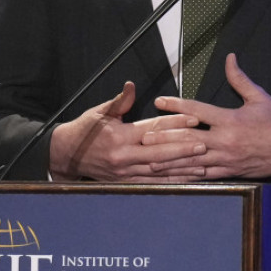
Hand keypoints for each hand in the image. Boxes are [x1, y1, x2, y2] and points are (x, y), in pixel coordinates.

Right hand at [49, 82, 208, 181]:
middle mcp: (124, 156)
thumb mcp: (100, 111)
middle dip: (183, 150)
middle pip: (159, 153)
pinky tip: (185, 181)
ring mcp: (125, 172)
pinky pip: (152, 184)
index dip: (174, 123)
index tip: (193, 119)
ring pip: (158, 172)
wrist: (66, 155)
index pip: (152, 129)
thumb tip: (131, 86)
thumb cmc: (84, 130)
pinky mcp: (125, 183)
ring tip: (202, 165)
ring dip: (181, 169)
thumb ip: (120, 101)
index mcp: (119, 136)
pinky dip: (170, 182)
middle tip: (204, 145)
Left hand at [145, 54, 270, 179]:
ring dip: (169, 160)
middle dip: (164, 137)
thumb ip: (240, 79)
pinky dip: (186, 176)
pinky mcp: (229, 173)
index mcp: (231, 120)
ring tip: (149, 159)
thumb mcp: (260, 97)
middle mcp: (225, 141)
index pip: (198, 111)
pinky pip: (203, 176)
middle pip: (188, 139)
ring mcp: (226, 160)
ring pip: (192, 160)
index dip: (177, 105)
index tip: (159, 102)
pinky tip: (172, 177)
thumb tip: (229, 58)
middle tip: (144, 135)